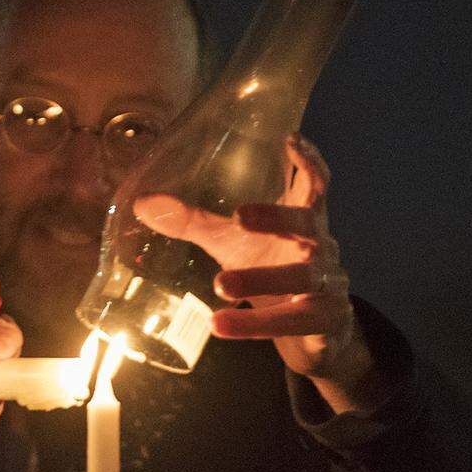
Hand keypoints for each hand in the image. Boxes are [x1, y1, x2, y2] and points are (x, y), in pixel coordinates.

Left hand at [134, 134, 383, 412]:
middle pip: (306, 225)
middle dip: (276, 218)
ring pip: (301, 277)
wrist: (314, 332)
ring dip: (260, 280)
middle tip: (238, 217)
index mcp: (303, 220)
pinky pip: (293, 321)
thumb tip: (142, 204)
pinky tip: (221, 325)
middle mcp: (322, 247)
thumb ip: (192, 222)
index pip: (316, 184)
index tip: (291, 138)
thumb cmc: (271, 268)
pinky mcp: (326, 320)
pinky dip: (255, 324)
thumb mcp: (230, 243)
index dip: (308, 161)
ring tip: (219, 285)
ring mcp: (329, 284)